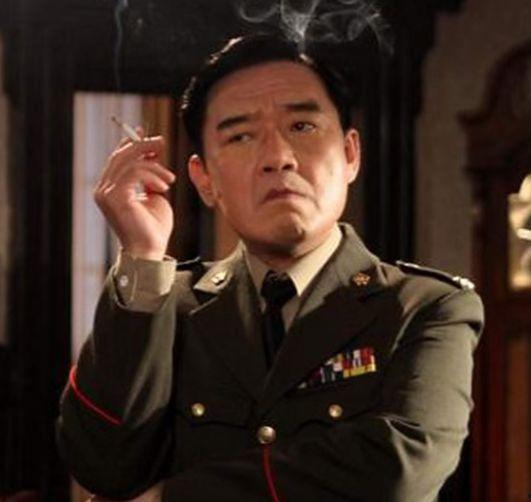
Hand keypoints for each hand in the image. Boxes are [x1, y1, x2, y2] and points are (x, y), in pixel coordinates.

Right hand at [94, 132, 175, 260]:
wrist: (150, 250)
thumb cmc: (153, 227)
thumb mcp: (154, 194)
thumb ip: (150, 175)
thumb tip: (153, 152)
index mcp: (110, 188)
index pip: (118, 158)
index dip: (132, 143)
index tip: (151, 136)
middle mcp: (103, 189)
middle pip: (121, 155)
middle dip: (144, 145)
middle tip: (162, 143)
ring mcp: (106, 193)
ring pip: (129, 162)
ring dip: (154, 166)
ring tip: (169, 179)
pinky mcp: (114, 197)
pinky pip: (134, 173)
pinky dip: (152, 175)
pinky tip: (163, 186)